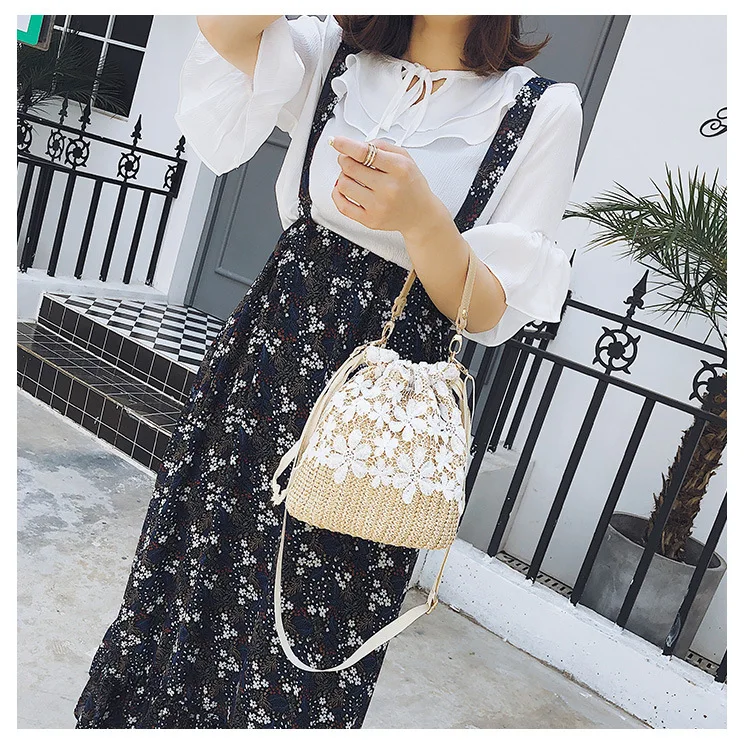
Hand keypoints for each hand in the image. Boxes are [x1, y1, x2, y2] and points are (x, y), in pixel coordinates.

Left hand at [328, 135, 447, 238]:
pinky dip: (338, 194)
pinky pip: (342, 206)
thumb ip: (382, 146)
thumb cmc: (412, 185)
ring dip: (343, 176)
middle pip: (350, 167)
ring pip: (343, 184)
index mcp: (399, 169)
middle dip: (345, 160)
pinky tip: (345, 189)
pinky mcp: (370, 220)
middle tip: (350, 160)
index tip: (336, 141)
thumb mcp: (405, 158)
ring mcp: (378, 206)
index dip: (346, 145)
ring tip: (353, 177)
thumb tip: (356, 144)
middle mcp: (388, 188)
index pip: (364, 153)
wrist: (421, 215)